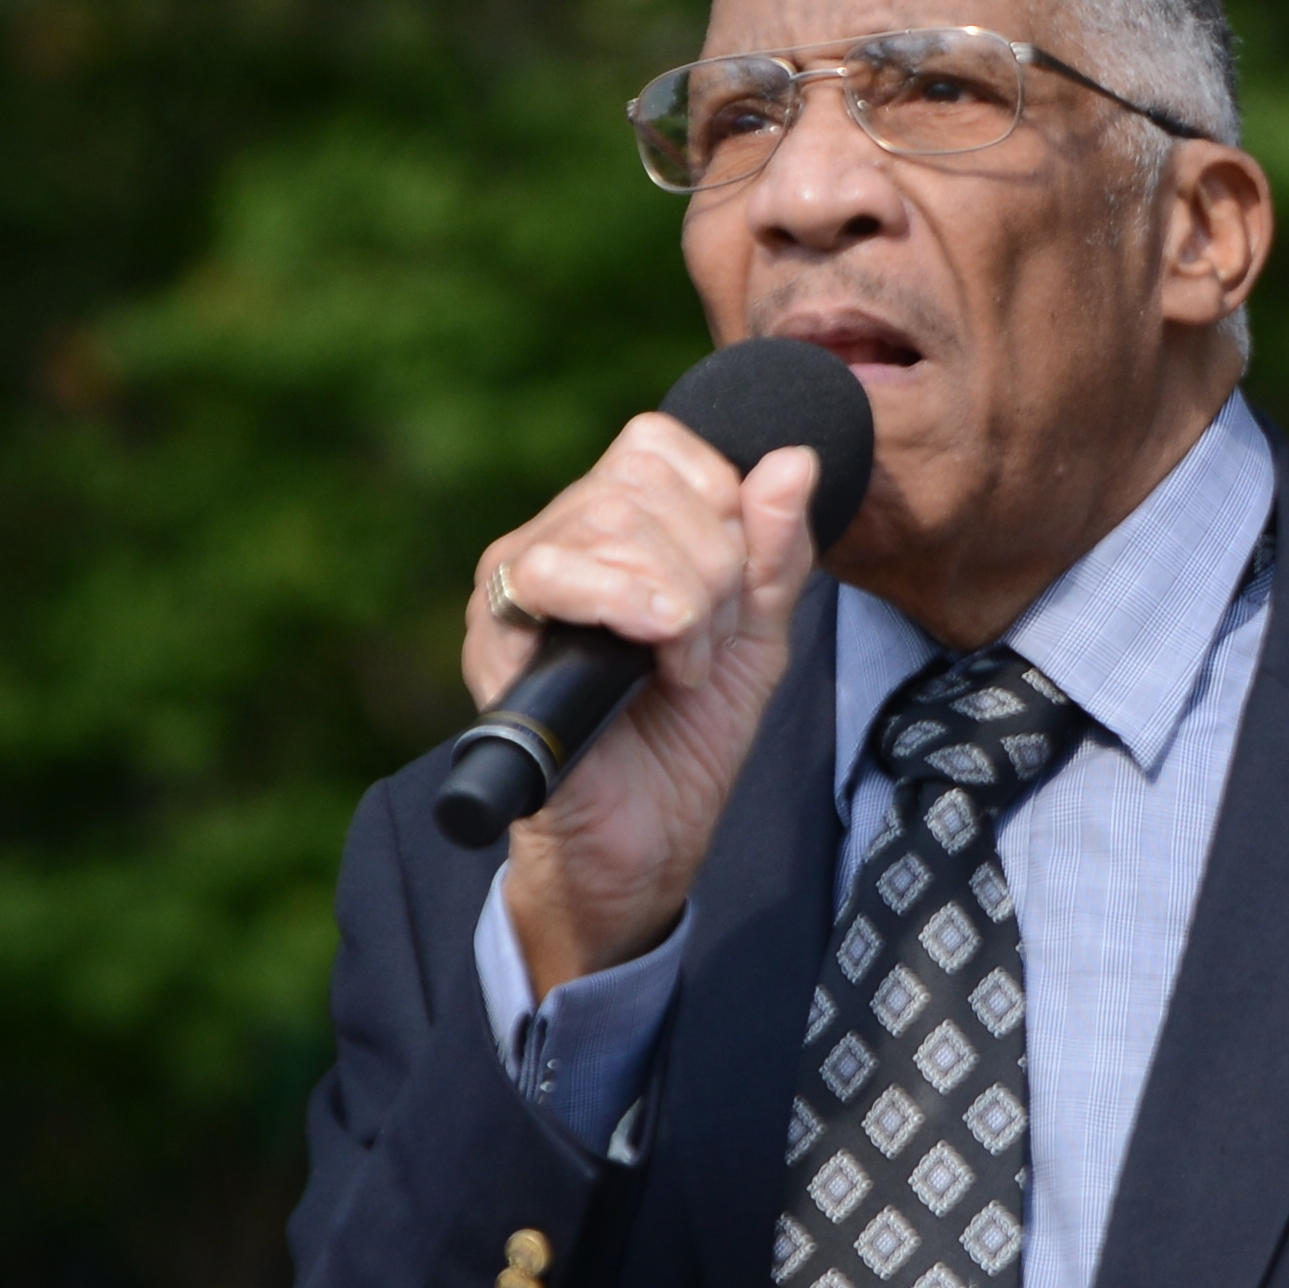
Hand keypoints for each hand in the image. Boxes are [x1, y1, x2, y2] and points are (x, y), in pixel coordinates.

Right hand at [463, 409, 831, 992]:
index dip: (721, 511)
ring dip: (680, 603)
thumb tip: (794, 459)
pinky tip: (652, 667)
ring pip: (611, 520)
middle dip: (710, 571)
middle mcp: (552, 538)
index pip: (660, 446)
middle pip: (644, 481)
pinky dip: (632, 612)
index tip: (731, 597)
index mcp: (608, 526)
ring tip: (679, 669)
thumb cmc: (687, 738)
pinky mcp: (494, 633)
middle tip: (704, 649)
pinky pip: (554, 571)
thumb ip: (777, 550)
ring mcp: (515, 581)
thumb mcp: (757, 636)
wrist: (645, 841)